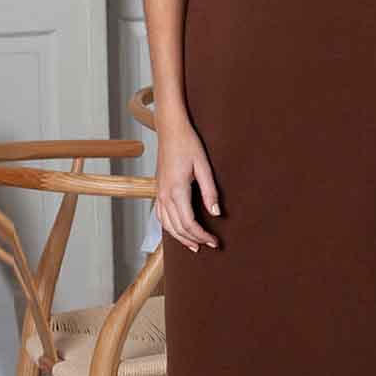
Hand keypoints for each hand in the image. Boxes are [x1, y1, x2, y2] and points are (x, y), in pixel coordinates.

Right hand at [155, 115, 219, 252]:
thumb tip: (216, 213)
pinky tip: (178, 231)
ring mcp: (159, 194)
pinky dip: (170, 228)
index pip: (189, 223)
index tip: (214, 241)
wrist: (170, 131)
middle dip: (194, 240)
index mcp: (176, 190)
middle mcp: (164, 195)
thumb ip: (210, 191)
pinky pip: (161, 216)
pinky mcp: (158, 190)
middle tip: (209, 245)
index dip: (202, 235)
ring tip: (194, 245)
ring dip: (181, 237)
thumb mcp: (204, 166)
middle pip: (178, 228)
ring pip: (167, 225)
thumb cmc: (188, 144)